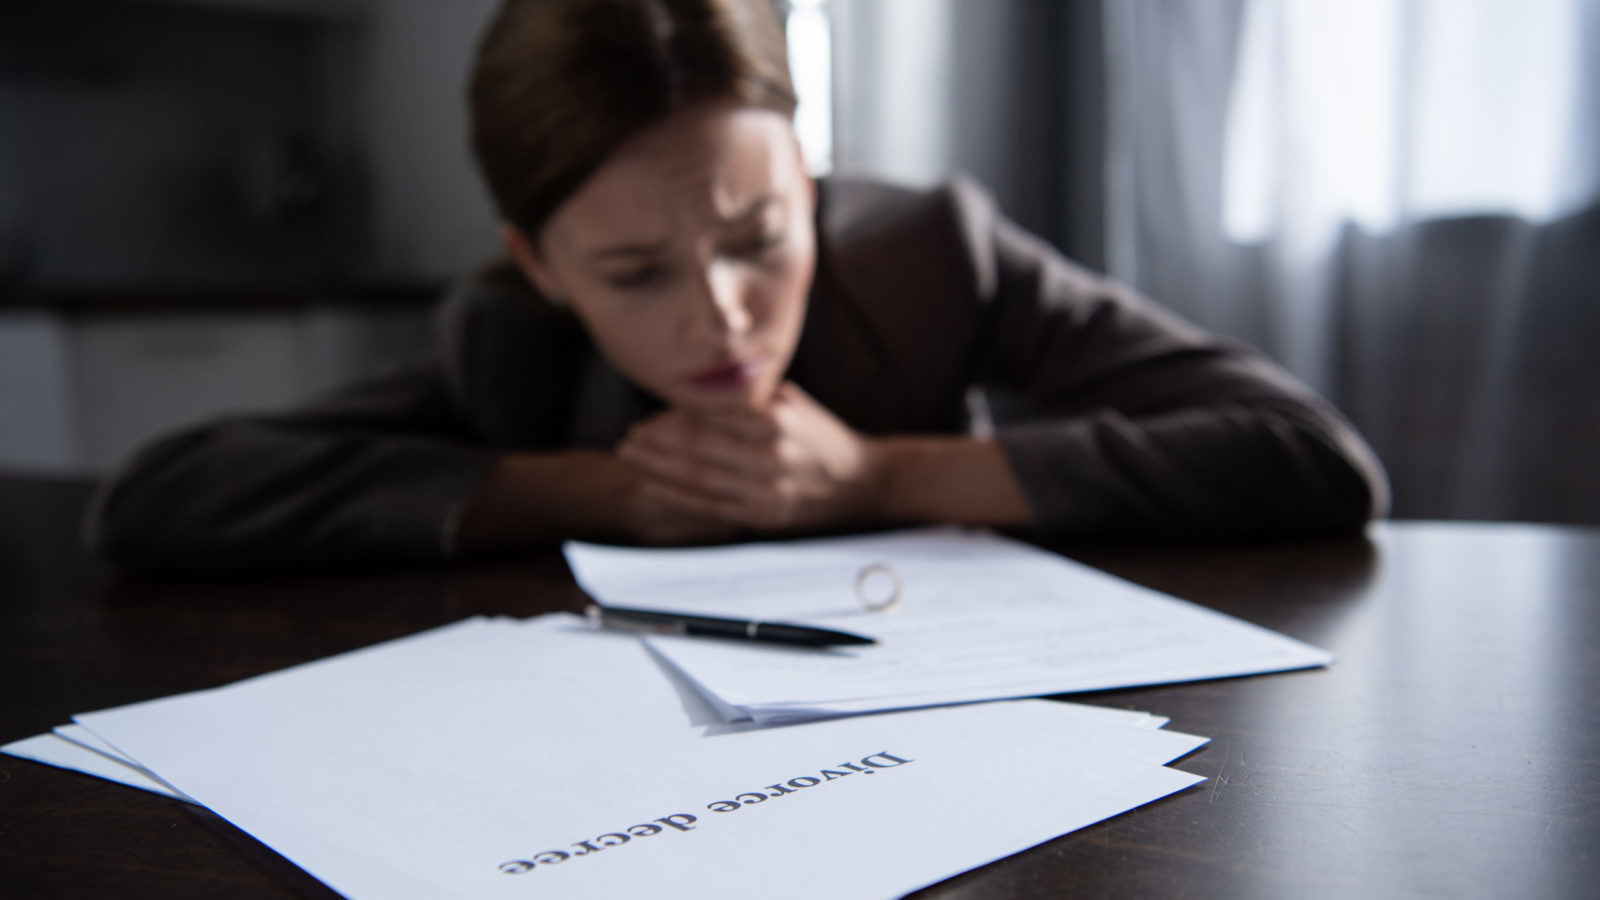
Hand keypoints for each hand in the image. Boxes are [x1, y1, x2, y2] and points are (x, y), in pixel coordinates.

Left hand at [616, 382, 884, 532]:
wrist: (864, 482)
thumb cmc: (824, 438)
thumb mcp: (794, 404)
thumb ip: (751, 398)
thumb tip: (702, 391)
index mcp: (774, 421)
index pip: (709, 418)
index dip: (670, 420)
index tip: (646, 419)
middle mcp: (769, 455)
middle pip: (697, 448)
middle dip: (655, 444)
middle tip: (627, 438)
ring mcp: (767, 489)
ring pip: (697, 477)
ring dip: (657, 468)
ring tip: (630, 459)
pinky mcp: (765, 515)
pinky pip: (710, 505)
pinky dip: (676, 495)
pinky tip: (652, 485)